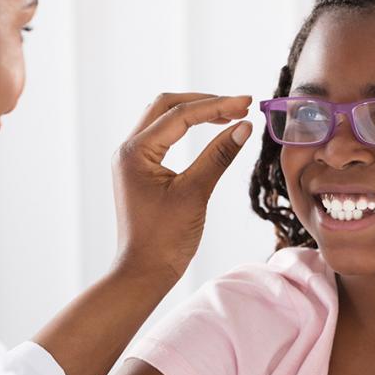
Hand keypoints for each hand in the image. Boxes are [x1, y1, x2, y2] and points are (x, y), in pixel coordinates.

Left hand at [111, 92, 252, 280]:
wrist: (145, 272)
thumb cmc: (166, 239)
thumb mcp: (196, 193)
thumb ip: (219, 156)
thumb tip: (244, 127)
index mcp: (135, 152)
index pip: (180, 115)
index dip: (217, 106)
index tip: (246, 104)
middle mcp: (129, 149)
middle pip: (167, 106)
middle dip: (205, 103)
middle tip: (239, 106)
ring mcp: (132, 159)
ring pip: (164, 118)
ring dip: (196, 113)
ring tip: (230, 116)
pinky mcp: (141, 169)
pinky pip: (164, 136)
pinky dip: (187, 128)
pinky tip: (210, 132)